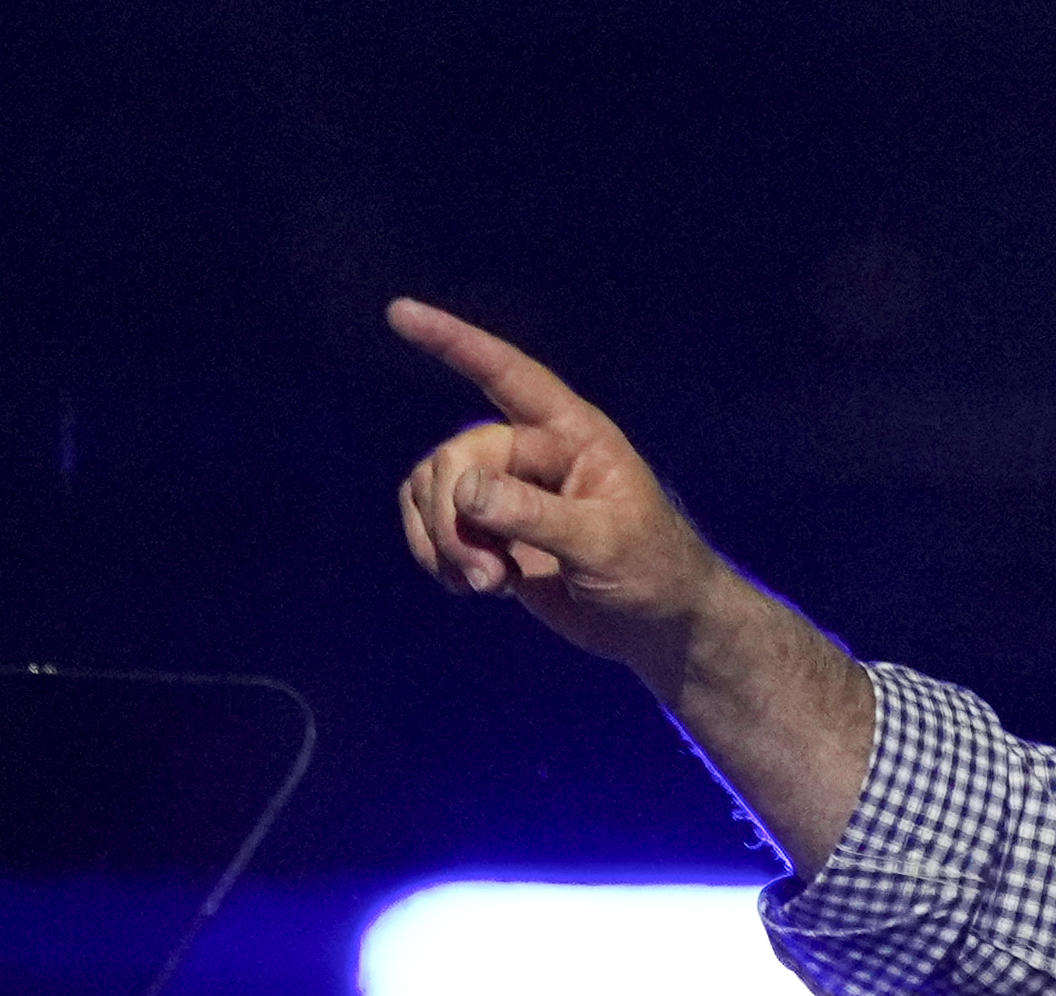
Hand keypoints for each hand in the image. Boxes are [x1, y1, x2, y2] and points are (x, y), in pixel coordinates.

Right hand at [387, 297, 724, 673]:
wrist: (655, 622)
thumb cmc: (652, 570)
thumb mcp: (605, 544)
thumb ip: (536, 515)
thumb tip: (464, 488)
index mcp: (574, 434)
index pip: (508, 374)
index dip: (454, 343)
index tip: (401, 312)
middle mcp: (533, 450)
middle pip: (457, 456)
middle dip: (454, 518)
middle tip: (487, 578)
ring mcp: (506, 489)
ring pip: (433, 488)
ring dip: (444, 542)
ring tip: (487, 586)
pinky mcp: (488, 529)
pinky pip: (430, 521)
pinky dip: (436, 554)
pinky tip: (472, 588)